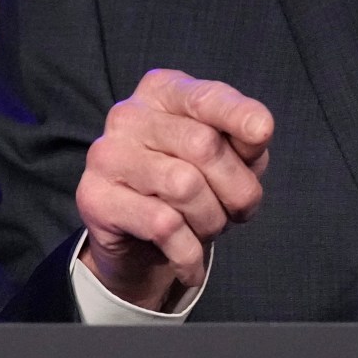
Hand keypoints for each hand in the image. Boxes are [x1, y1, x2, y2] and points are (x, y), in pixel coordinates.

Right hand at [75, 68, 273, 310]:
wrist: (137, 242)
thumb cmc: (189, 186)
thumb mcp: (226, 157)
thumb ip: (244, 140)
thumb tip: (257, 128)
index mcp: (162, 92)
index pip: (204, 97)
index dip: (236, 113)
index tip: (262, 130)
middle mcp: (129, 115)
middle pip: (203, 145)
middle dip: (237, 189)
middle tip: (237, 211)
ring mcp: (107, 155)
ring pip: (185, 187)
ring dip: (212, 221)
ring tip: (206, 228)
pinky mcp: (95, 198)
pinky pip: (163, 226)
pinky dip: (189, 254)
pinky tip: (192, 264)